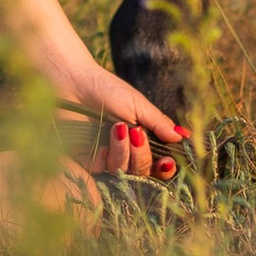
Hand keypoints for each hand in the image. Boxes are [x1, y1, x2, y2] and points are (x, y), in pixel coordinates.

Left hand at [49, 55, 187, 181]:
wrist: (72, 83)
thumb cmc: (106, 89)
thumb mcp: (137, 104)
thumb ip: (159, 123)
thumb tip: (183, 137)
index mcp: (142, 138)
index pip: (159, 163)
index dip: (166, 168)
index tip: (168, 161)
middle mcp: (126, 152)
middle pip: (145, 172)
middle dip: (144, 156)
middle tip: (138, 134)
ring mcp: (108, 159)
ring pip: (127, 172)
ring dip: (127, 152)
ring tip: (119, 127)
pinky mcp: (89, 163)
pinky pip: (107, 170)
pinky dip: (113, 153)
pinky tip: (110, 134)